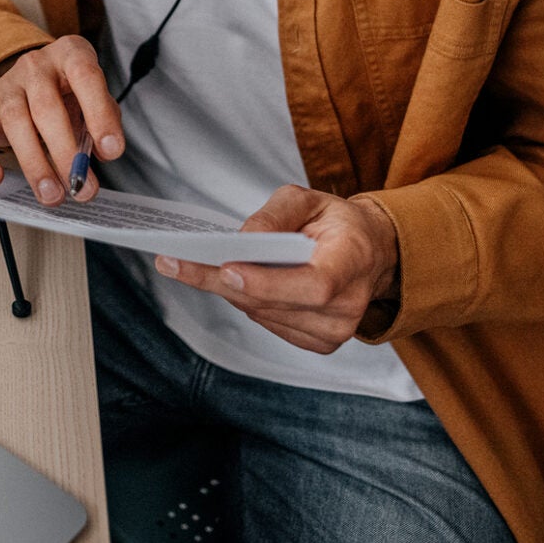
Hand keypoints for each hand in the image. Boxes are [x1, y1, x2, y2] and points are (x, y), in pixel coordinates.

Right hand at [0, 36, 123, 205]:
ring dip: (34, 164)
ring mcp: (6, 86)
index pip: (86, 77)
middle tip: (79, 186)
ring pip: (15, 122)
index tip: (110, 150)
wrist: (32, 81)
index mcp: (69, 55)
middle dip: (65, 153)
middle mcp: (36, 66)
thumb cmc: (68, 93)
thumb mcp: (93, 98)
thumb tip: (103, 151)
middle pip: (47, 108)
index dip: (99, 114)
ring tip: (51, 193)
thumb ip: (104, 120)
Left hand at [154, 185, 399, 352]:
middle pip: (278, 303)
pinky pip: (270, 325)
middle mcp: (350, 304)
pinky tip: (231, 282)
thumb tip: (242, 240)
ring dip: (228, 292)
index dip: (269, 283)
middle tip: (174, 262)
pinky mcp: (321, 343)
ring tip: (189, 266)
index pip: (315, 284)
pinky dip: (247, 302)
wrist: (369, 253)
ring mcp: (336, 330)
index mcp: (354, 260)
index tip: (227, 270)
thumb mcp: (308, 199)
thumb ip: (275, 215)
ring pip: (265, 315)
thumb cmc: (336, 223)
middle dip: (222, 283)